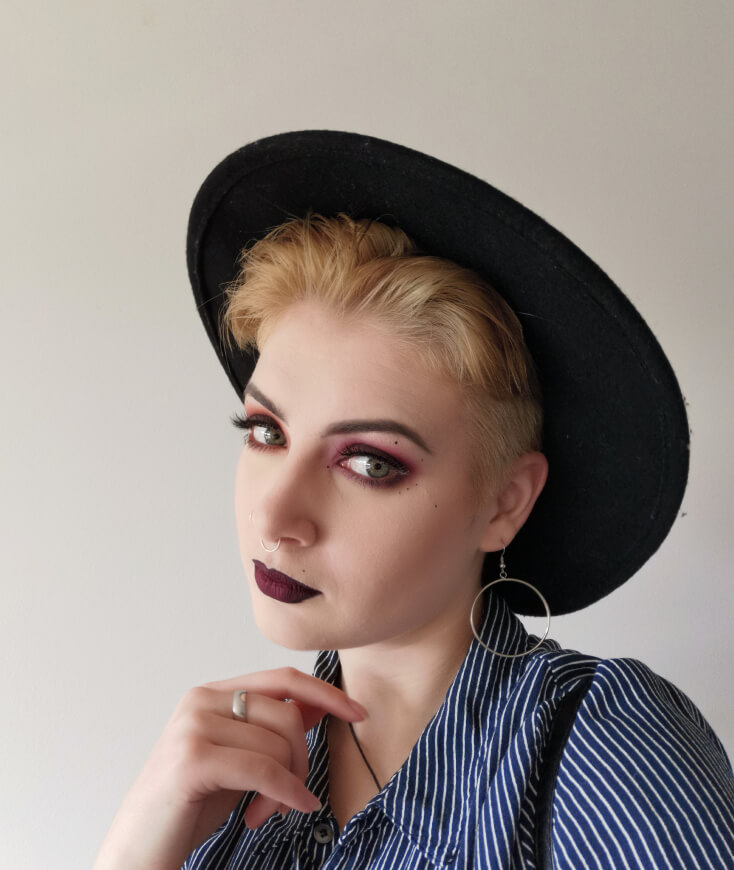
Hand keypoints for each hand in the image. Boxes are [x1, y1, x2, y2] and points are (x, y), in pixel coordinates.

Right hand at [93, 667, 366, 869]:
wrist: (138, 850)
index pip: (283, 678)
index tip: (359, 712)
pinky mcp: (192, 759)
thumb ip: (271, 729)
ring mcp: (193, 726)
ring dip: (287, 787)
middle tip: (292, 798)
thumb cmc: (189, 805)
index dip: (325, 693)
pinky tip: (288, 810)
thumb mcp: (240, 759)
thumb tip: (317, 705)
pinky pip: (264, 769)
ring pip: (279, 743)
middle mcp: (201, 700)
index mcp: (213, 694)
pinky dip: (287, 792)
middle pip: (286, 714)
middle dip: (303, 760)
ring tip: (268, 813)